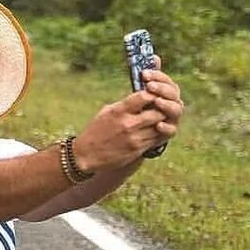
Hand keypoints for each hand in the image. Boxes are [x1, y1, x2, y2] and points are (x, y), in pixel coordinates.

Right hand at [72, 57, 183, 172]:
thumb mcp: (107, 112)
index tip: (153, 93)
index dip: (152, 93)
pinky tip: (155, 129)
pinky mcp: (138, 149)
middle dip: (161, 108)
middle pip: (157, 112)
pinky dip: (158, 133)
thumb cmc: (96, 131)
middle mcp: (128, 124)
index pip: (144, 96)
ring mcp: (135, 138)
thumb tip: (142, 96)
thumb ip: (125, 105)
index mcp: (118, 111)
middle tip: (161, 106)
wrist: (87, 155)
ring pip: (160, 126)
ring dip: (162, 121)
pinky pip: (156, 139)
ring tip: (159, 118)